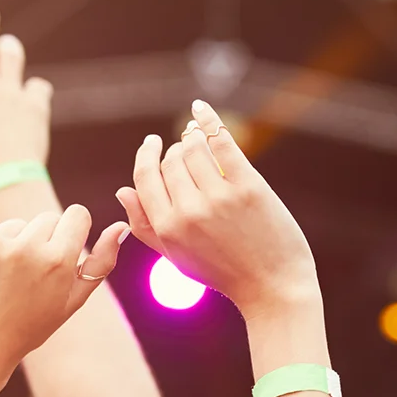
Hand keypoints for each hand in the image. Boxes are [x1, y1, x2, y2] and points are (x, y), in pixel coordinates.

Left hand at [0, 206, 126, 379]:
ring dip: (13, 244)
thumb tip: (120, 227)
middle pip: (47, 218)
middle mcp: (26, 247)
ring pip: (15, 224)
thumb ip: (101, 263)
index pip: (77, 214)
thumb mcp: (72, 301)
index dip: (72, 232)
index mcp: (58, 260)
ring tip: (5, 280)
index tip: (62, 251)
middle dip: (43, 241)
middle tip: (30, 277)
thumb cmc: (29, 326)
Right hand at [118, 101, 318, 318]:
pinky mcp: (248, 186)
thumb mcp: (177, 257)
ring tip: (197, 136)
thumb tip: (123, 191)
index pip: (145, 178)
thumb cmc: (224, 273)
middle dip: (176, 150)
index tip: (152, 143)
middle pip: (171, 161)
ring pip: (193, 147)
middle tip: (186, 149)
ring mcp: (219, 197)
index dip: (147, 156)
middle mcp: (189, 211)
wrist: (273, 287)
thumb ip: (146, 226)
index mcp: (167, 229)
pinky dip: (209, 120)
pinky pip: (221, 141)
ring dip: (193, 137)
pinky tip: (200, 109)